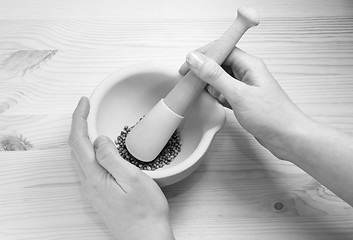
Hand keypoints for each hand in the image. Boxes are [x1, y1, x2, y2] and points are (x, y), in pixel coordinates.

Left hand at [68, 97, 173, 239]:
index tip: (84, 102)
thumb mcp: (133, 180)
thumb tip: (99, 139)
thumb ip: (112, 158)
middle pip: (75, 148)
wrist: (146, 238)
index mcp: (95, 177)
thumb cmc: (145, 212)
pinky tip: (100, 148)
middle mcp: (89, 184)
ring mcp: (93, 190)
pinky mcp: (100, 194)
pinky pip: (89, 166)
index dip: (79, 118)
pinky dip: (90, 150)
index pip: (78, 141)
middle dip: (79, 124)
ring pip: (80, 157)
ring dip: (83, 136)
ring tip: (92, 122)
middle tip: (88, 108)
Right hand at [181, 47, 312, 159]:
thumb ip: (215, 76)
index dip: (203, 55)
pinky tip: (209, 100)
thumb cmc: (271, 116)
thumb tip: (195, 58)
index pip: (222, 49)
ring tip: (196, 90)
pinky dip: (215, 94)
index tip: (187, 65)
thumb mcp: (239, 94)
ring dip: (208, 82)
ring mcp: (246, 87)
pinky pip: (224, 91)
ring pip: (221, 78)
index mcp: (249, 64)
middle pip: (220, 62)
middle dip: (203, 69)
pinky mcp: (244, 100)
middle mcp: (248, 73)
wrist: (289, 138)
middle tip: (187, 79)